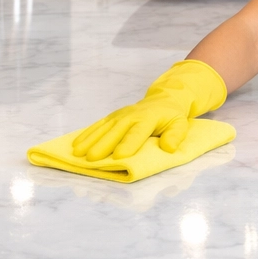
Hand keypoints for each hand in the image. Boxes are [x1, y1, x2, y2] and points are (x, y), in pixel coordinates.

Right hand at [71, 59, 227, 160]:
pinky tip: (76, 144)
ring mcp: (119, 115)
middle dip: (103, 145)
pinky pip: (98, 125)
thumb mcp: (180, 125)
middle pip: (115, 131)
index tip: (119, 156)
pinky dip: (86, 134)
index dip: (128, 144)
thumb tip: (168, 148)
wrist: (163, 100)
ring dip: (89, 140)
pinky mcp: (112, 117)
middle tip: (91, 158)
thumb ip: (175, 136)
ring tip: (77, 153)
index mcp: (148, 118)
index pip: (137, 133)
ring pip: (103, 128)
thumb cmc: (171, 117)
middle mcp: (130, 115)